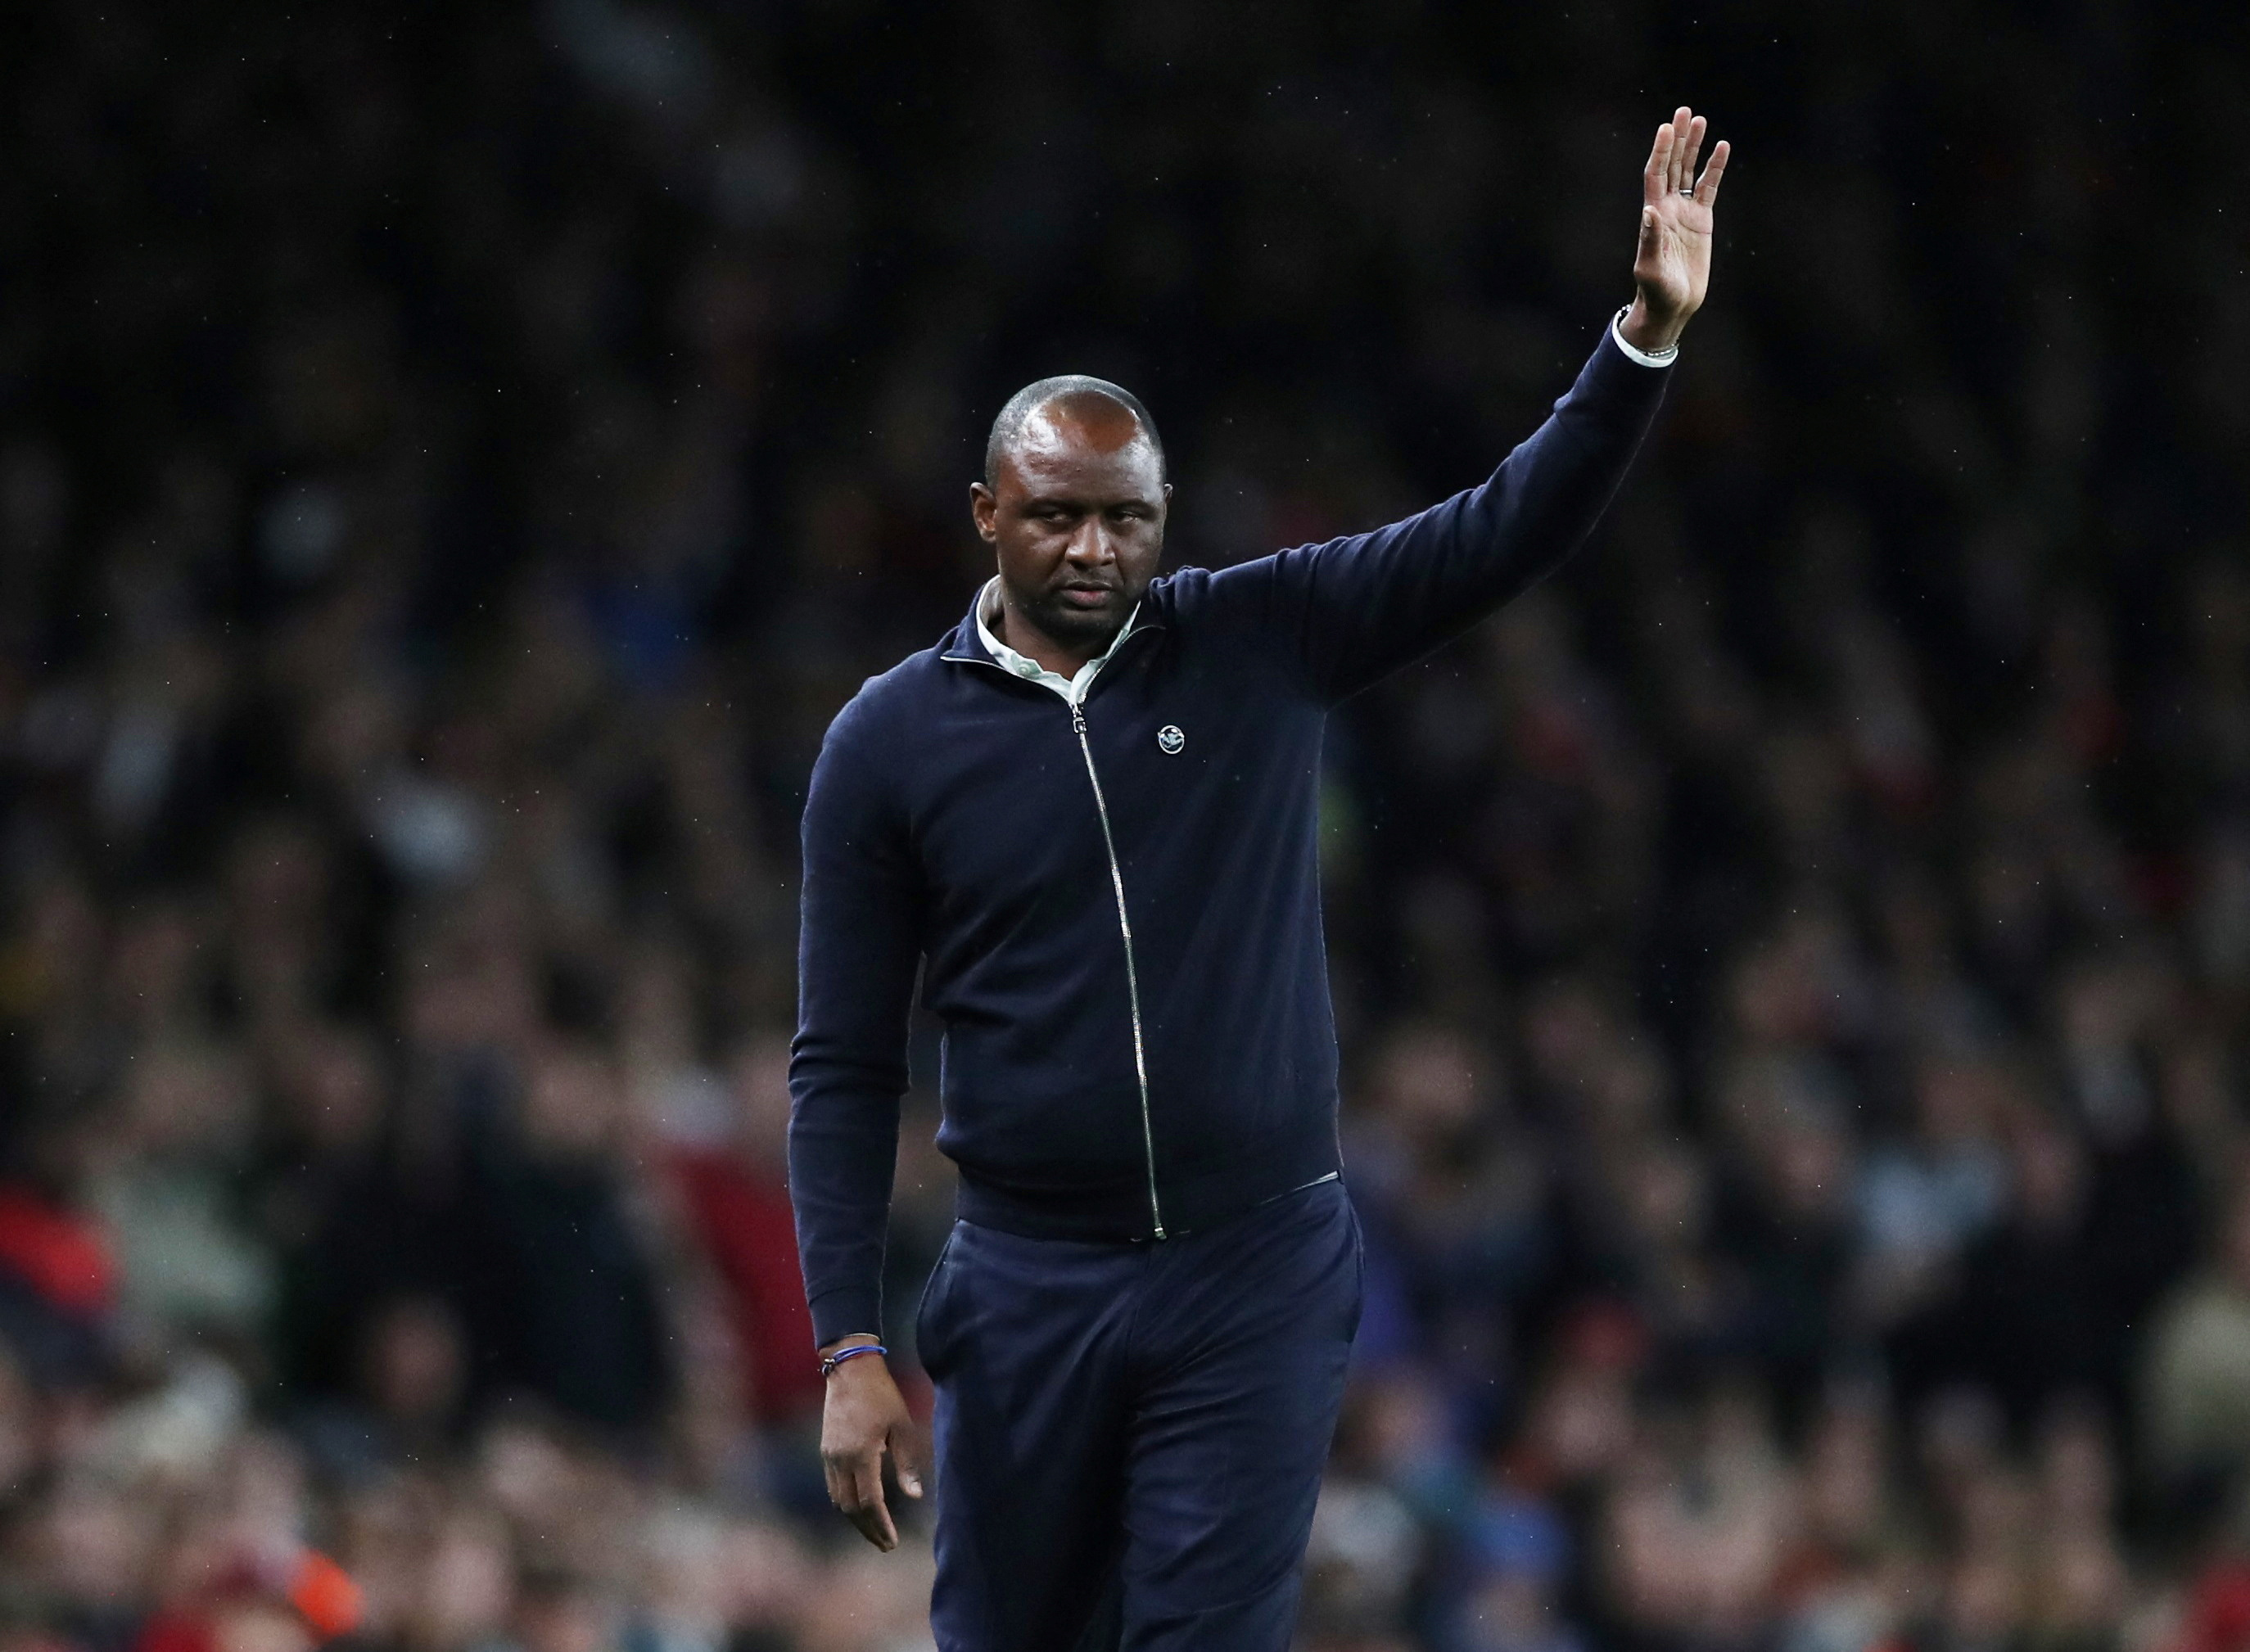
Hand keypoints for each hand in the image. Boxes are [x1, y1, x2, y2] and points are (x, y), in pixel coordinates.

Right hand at [818, 1339, 925, 1550]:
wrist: (849, 1370)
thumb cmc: (882, 1395)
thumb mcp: (902, 1426)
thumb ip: (907, 1463)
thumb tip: (915, 1496)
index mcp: (861, 1454)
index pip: (869, 1502)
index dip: (881, 1525)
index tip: (892, 1542)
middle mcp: (840, 1460)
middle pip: (850, 1508)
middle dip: (867, 1529)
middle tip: (885, 1545)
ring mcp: (829, 1456)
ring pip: (838, 1500)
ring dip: (855, 1520)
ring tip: (874, 1532)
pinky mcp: (826, 1451)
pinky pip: (834, 1487)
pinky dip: (846, 1503)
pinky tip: (860, 1508)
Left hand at [1621, 106, 1729, 355]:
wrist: (1672, 305)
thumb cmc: (1656, 290)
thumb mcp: (1651, 267)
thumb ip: (1651, 239)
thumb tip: (1651, 210)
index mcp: (1653, 214)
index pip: (1656, 174)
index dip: (1661, 151)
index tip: (1667, 127)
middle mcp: (1667, 207)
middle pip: (1672, 165)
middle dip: (1677, 139)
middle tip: (1684, 111)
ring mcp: (1684, 212)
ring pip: (1689, 171)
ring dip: (1693, 147)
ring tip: (1700, 120)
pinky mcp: (1701, 221)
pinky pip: (1708, 188)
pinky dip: (1714, 168)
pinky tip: (1722, 148)